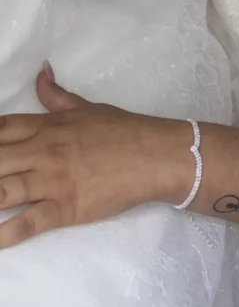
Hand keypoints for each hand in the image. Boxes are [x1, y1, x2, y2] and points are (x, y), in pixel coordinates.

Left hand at [0, 66, 191, 248]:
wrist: (155, 155)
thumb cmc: (122, 130)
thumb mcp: (87, 107)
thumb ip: (56, 96)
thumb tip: (40, 73)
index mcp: (48, 126)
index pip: (2, 129)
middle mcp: (45, 151)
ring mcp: (54, 180)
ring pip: (4, 190)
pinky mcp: (66, 208)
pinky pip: (29, 222)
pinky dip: (6, 234)